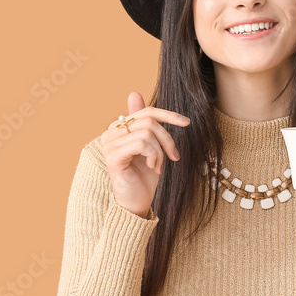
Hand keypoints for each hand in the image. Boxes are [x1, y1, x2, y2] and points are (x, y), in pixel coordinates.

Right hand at [100, 91, 189, 217]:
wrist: (136, 203)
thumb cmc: (143, 177)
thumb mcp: (150, 147)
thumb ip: (144, 123)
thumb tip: (134, 93)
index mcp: (118, 128)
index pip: (146, 112)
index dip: (168, 114)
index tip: (186, 122)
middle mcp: (110, 133)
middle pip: (149, 121)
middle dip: (167, 139)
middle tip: (173, 157)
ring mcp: (109, 145)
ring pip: (147, 132)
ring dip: (160, 151)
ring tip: (158, 166)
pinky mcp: (113, 157)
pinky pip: (141, 143)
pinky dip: (154, 155)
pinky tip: (153, 168)